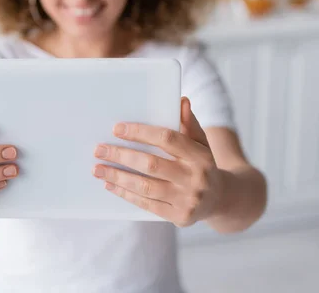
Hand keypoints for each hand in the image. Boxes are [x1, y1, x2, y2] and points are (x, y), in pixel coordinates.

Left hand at [92, 97, 223, 226]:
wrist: (221, 199)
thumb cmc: (203, 164)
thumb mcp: (202, 142)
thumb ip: (189, 123)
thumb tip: (181, 101)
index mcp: (199, 155)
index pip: (167, 139)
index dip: (141, 133)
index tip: (117, 129)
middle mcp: (194, 178)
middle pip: (151, 164)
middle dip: (121, 155)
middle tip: (99, 149)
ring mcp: (187, 199)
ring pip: (145, 186)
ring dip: (118, 176)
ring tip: (97, 168)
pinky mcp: (179, 217)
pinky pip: (147, 204)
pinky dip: (126, 194)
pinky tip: (109, 184)